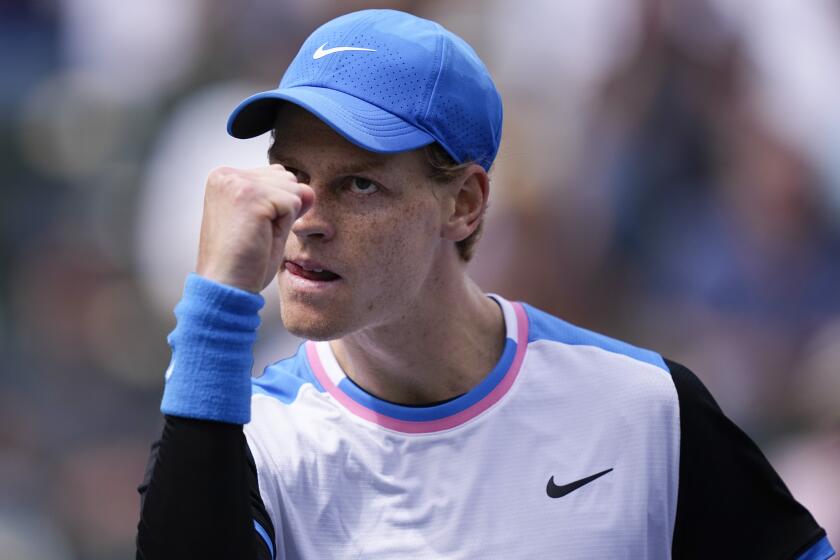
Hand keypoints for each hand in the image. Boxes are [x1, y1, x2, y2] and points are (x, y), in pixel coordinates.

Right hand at [195, 164, 313, 292]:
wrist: (225, 287)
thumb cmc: (243, 261)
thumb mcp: (266, 222)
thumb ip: (285, 199)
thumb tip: (310, 190)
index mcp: (225, 178)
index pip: (276, 176)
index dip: (277, 208)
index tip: (251, 228)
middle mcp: (227, 175)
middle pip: (287, 178)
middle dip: (282, 209)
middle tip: (256, 234)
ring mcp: (237, 183)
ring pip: (293, 189)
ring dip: (284, 218)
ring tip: (258, 235)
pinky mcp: (251, 196)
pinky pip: (293, 203)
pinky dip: (285, 225)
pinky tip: (261, 237)